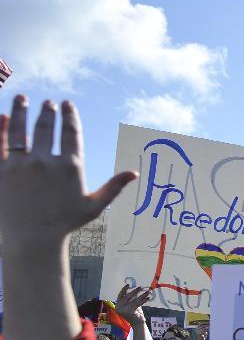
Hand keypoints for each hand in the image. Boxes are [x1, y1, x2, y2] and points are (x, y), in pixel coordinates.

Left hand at [0, 96, 135, 251]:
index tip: (66, 104)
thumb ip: (113, 187)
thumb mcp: (93, 206)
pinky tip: (2, 115)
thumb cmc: (64, 224)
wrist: (32, 241)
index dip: (69, 114)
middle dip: (47, 111)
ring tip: (22, 98)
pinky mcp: (0, 171)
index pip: (71, 132)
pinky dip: (0, 126)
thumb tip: (135, 173)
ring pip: (19, 129)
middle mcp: (46, 162)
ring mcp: (20, 166)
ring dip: (20, 110)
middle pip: (46, 126)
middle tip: (48, 102)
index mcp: (70, 167)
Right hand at [115, 284, 150, 324]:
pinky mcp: (129, 311)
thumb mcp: (132, 304)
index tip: (128, 285)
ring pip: (133, 300)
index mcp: (118, 305)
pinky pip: (137, 304)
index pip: (120, 296)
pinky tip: (148, 298)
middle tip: (140, 287)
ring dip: (141, 295)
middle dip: (134, 291)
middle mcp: (118, 308)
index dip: (124, 290)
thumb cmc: (135, 313)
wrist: (137, 323)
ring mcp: (123, 310)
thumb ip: (132, 298)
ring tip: (147, 292)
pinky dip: (143, 300)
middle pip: (127, 297)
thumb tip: (136, 289)